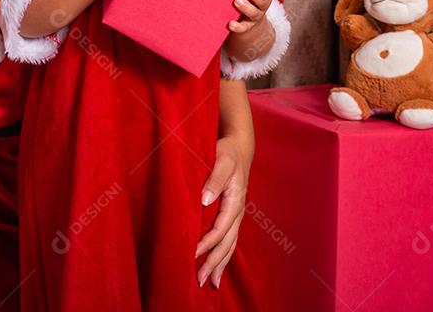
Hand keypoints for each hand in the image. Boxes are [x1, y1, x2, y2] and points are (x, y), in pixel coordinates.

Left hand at [195, 134, 251, 287]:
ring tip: (211, 283)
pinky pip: (229, 240)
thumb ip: (215, 179)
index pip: (220, 227)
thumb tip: (205, 200)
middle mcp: (237, 212)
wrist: (239, 148)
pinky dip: (223, 256)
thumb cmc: (227, 152)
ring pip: (229, 245)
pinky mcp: (231, 216)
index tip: (193, 253)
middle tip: (201, 281)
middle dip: (214, 262)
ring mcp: (235, 215)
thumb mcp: (222, 160)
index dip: (207, 242)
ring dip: (219, 264)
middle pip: (227, 243)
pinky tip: (216, 268)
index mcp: (235, 200)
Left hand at [227, 0, 272, 34]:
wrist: (250, 22)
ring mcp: (254, 17)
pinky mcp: (247, 26)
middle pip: (263, 2)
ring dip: (246, 8)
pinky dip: (237, 27)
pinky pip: (243, 28)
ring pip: (253, 13)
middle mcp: (261, 6)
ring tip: (237, 1)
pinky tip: (230, 24)